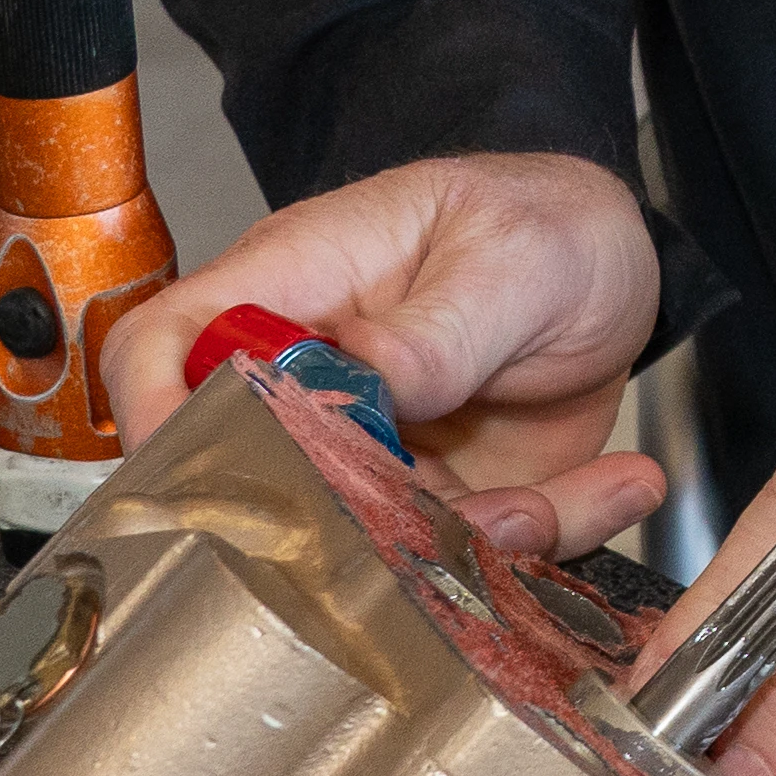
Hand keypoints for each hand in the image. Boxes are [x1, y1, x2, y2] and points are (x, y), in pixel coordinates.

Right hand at [92, 149, 672, 569]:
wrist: (614, 261)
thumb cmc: (541, 223)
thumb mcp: (509, 254)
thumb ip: (436, 327)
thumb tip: (357, 374)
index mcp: (298, 285)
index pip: (167, 347)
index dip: (156, 416)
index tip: (203, 480)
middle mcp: (317, 383)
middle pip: (257, 482)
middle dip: (350, 529)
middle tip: (460, 515)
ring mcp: (375, 452)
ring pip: (374, 542)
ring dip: (476, 544)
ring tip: (559, 496)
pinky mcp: (439, 501)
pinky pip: (474, 552)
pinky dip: (553, 535)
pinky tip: (619, 481)